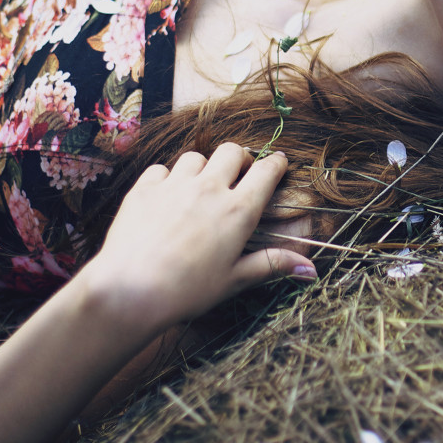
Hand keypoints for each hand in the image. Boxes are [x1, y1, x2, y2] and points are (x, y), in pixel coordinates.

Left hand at [78, 145, 315, 330]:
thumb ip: (272, 265)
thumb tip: (311, 269)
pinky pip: (161, 169)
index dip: (276, 163)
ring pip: (196, 157)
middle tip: (237, 176)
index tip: (278, 164)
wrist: (130, 290)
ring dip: (202, 168)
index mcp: (238, 210)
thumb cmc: (188, 290)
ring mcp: (175, 185)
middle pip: (232, 151)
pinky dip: (167, 179)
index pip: (267, 171)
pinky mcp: (144, 188)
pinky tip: (166, 197)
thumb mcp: (234, 280)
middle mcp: (209, 189)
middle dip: (240, 159)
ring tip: (199, 188)